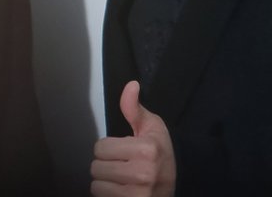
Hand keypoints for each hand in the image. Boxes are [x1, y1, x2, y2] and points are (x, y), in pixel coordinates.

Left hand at [91, 81, 175, 196]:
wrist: (175, 184)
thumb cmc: (161, 153)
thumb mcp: (152, 127)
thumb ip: (134, 109)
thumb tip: (131, 85)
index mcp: (146, 149)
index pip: (101, 148)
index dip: (109, 147)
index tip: (122, 149)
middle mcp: (142, 173)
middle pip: (96, 167)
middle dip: (106, 164)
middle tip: (120, 164)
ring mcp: (136, 194)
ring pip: (96, 185)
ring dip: (105, 181)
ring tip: (121, 178)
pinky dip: (108, 194)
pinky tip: (121, 189)